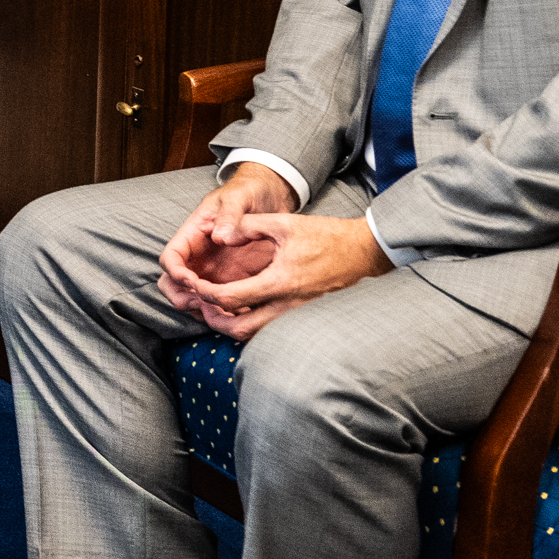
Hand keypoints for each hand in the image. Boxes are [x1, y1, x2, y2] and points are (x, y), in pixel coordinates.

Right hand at [157, 163, 301, 324]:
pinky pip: (220, 300)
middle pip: (173, 282)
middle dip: (180, 296)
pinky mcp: (232, 279)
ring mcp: (214, 269)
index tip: (192, 281)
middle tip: (201, 302)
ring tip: (222, 312)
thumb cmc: (249, 192)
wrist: (272, 197)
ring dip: (201, 307)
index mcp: (193, 234)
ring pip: (193, 295)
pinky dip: (224, 311)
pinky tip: (240, 314)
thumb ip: (230, 214)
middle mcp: (199, 255)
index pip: (171, 257)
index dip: (175, 272)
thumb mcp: (239, 196)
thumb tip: (219, 236)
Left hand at [166, 209, 390, 340]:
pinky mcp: (303, 317)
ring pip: (254, 335)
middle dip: (212, 319)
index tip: (194, 283)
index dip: (204, 293)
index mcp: (278, 283)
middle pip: (237, 330)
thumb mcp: (284, 223)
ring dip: (230, 325)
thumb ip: (247, 227)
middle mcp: (287, 306)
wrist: (364, 252)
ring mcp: (296, 316)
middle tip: (200, 303)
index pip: (228, 299)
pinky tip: (242, 309)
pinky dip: (250, 325)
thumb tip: (219, 233)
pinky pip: (269, 330)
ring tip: (217, 307)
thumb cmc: (326, 235)